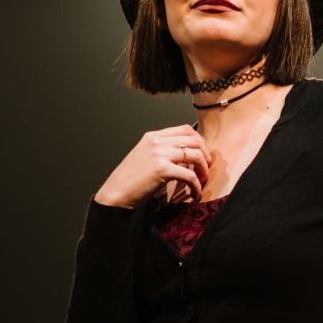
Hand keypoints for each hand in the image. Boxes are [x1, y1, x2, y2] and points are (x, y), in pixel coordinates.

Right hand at [93, 125, 209, 207]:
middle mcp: (156, 141)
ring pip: (196, 155)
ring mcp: (159, 154)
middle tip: (206, 169)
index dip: (200, 141)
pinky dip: (197, 185)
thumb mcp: (145, 156)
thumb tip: (186, 153)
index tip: (203, 154)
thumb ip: (162, 150)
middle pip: (195, 140)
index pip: (185, 129)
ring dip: (204, 169)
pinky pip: (190, 175)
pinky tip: (195, 194)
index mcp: (153, 136)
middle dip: (205, 155)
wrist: (116, 193)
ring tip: (202, 180)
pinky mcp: (162, 169)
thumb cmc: (130, 179)